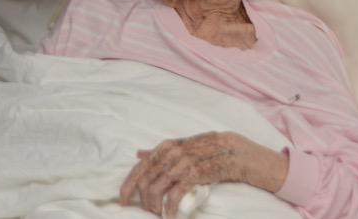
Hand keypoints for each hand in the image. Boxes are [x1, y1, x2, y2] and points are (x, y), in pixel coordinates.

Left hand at [120, 132, 288, 215]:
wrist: (235, 150)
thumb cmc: (207, 149)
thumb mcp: (181, 146)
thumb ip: (160, 152)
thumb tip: (139, 154)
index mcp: (165, 146)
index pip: (140, 168)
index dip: (128, 185)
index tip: (122, 200)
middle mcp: (171, 153)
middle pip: (145, 181)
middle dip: (143, 201)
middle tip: (148, 212)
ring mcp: (182, 163)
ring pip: (156, 189)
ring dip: (155, 207)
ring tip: (160, 215)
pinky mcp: (194, 174)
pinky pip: (174, 195)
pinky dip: (169, 209)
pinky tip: (171, 216)